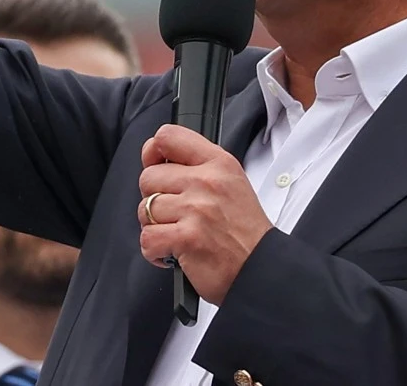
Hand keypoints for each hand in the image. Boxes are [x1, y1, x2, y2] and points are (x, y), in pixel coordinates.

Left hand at [138, 125, 273, 305]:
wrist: (262, 268)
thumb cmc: (244, 230)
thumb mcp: (230, 182)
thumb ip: (196, 165)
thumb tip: (153, 155)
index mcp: (218, 163)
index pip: (168, 137)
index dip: (153, 153)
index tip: (155, 166)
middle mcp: (206, 182)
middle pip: (148, 177)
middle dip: (154, 199)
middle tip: (176, 214)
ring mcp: (196, 209)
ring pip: (145, 210)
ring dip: (156, 227)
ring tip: (178, 234)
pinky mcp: (186, 238)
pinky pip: (147, 238)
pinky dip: (154, 251)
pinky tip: (172, 252)